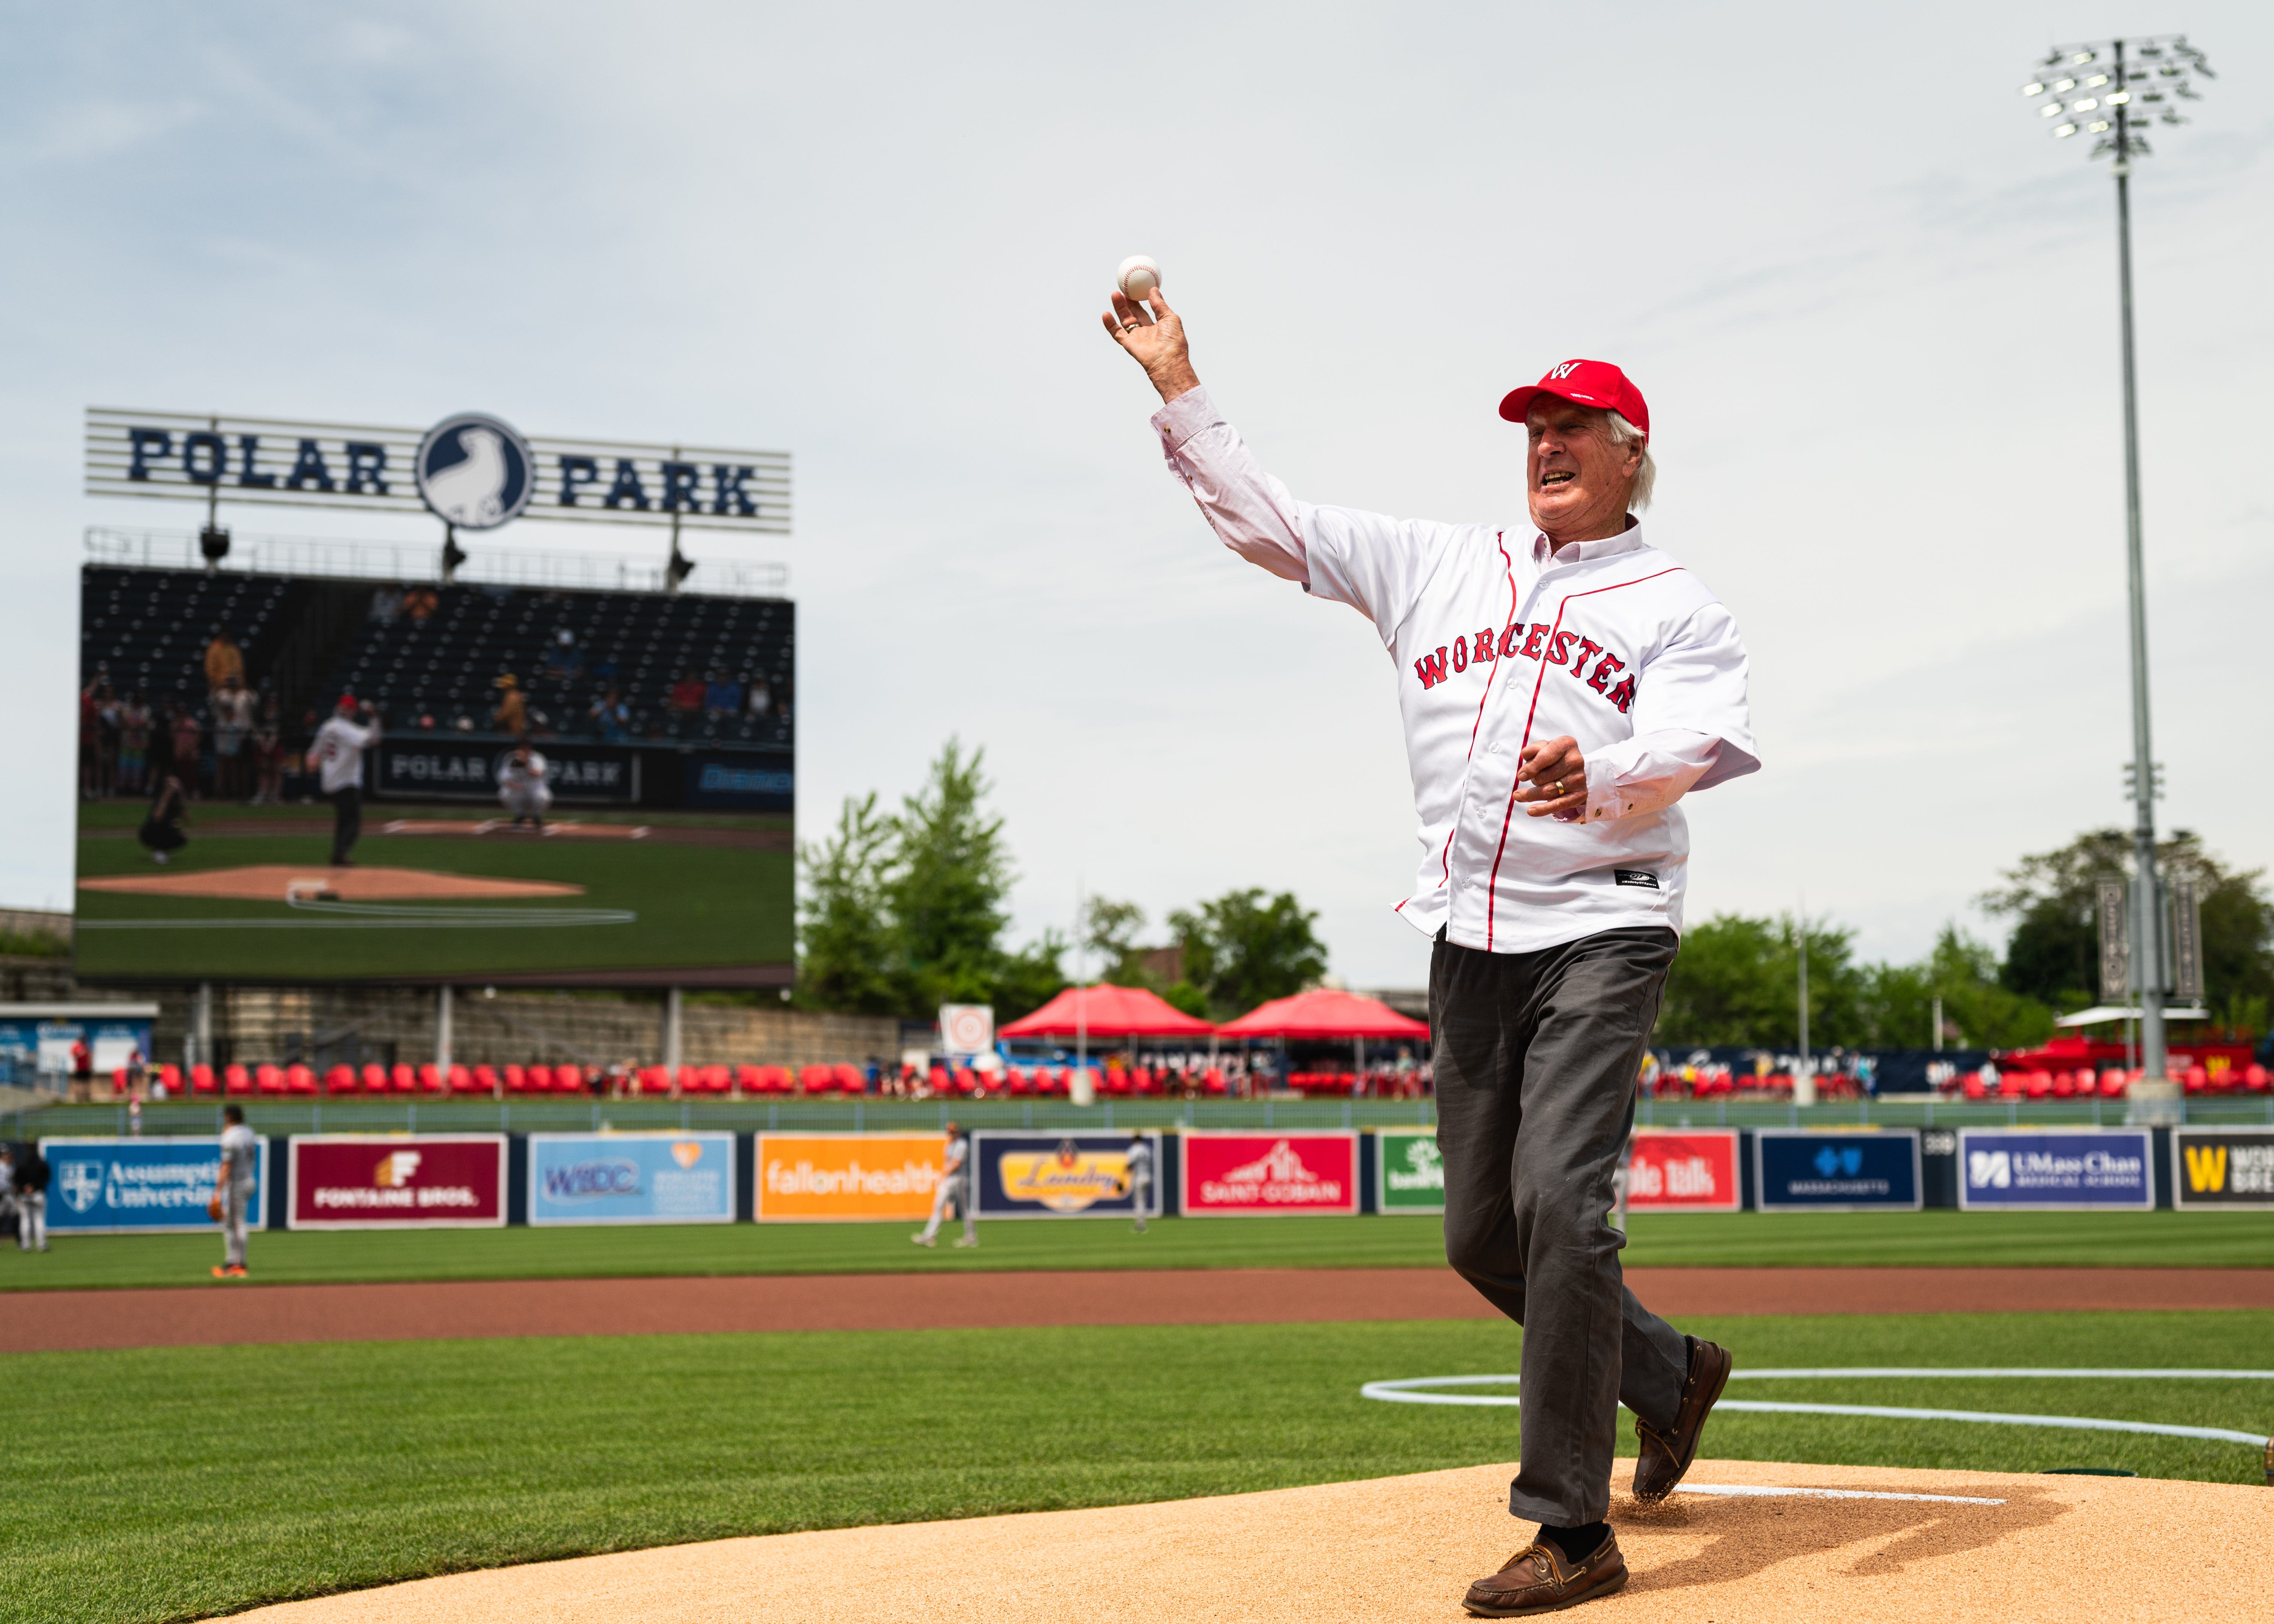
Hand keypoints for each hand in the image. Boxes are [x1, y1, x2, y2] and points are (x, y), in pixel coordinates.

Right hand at [1101, 286, 1200, 403]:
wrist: (1168, 361)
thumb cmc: (1173, 341)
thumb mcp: (1170, 317)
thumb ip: (1160, 304)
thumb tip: (1153, 289)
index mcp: (1158, 325)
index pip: (1147, 309)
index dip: (1142, 299)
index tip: (1136, 287)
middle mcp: (1146, 331)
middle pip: (1134, 313)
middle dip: (1128, 301)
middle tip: (1123, 288)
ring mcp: (1137, 337)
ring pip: (1124, 320)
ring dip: (1119, 308)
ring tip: (1115, 294)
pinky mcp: (1128, 344)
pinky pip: (1116, 333)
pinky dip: (1110, 324)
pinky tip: (1106, 314)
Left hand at [1514, 735, 1586, 819]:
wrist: (1572, 768)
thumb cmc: (1553, 756)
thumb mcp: (1543, 747)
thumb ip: (1533, 748)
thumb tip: (1525, 754)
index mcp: (1567, 744)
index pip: (1545, 756)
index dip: (1531, 767)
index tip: (1520, 777)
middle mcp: (1576, 760)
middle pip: (1543, 776)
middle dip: (1533, 780)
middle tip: (1531, 779)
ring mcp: (1579, 778)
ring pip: (1548, 791)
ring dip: (1530, 795)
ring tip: (1518, 796)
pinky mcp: (1580, 794)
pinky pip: (1559, 804)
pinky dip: (1543, 809)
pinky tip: (1531, 811)